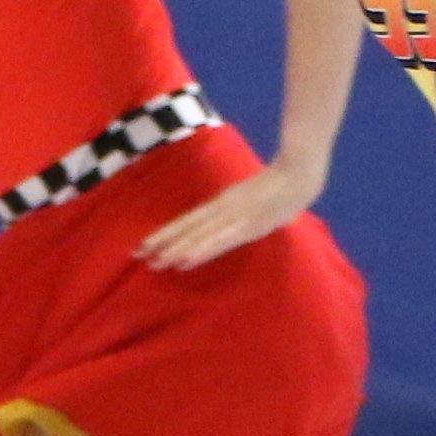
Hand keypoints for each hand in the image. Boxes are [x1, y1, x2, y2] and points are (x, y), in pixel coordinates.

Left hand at [133, 155, 319, 269]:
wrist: (298, 173)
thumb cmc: (276, 187)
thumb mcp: (249, 200)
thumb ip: (235, 212)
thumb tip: (222, 224)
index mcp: (221, 204)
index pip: (187, 221)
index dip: (165, 233)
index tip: (143, 245)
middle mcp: (221, 210)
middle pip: (187, 228)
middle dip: (162, 242)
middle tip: (137, 255)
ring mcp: (233, 217)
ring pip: (199, 235)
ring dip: (177, 248)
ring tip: (156, 262)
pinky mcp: (247, 225)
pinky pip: (220, 241)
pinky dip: (202, 250)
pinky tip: (187, 259)